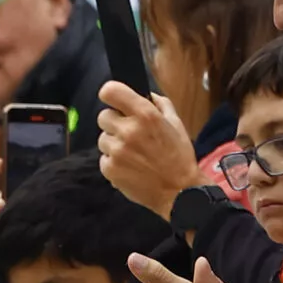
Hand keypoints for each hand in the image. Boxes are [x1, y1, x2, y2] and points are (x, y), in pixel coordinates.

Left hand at [97, 83, 200, 219]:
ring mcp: (117, 151)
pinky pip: (103, 158)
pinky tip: (129, 165)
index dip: (110, 94)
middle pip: (103, 116)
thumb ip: (160, 104)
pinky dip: (113, 161)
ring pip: (102, 138)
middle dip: (114, 122)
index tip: (114, 99)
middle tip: (129, 133)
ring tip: (133, 153)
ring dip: (114, 143)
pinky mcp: (109, 169)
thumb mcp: (176, 123)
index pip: (111, 91)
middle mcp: (128, 131)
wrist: (178, 191)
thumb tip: (147, 94)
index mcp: (145, 115)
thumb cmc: (179, 157)